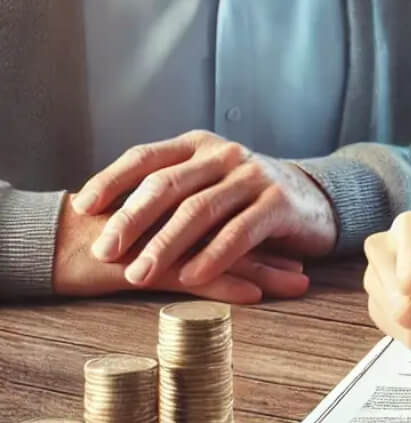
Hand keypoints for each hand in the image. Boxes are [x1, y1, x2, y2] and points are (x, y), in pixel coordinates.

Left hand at [72, 131, 337, 289]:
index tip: (83, 209)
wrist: (316, 199)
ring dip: (165, 245)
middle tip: (104, 251)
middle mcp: (225, 154)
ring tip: (138, 274)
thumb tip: (103, 218)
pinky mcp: (279, 204)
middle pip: (168, 184)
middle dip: (131, 220)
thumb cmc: (247, 199)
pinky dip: (212, 256)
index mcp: (199, 145)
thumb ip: (170, 191)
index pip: (147, 157)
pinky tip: (190, 277)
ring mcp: (254, 177)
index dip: (112, 180)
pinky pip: (239, 231)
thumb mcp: (208, 183)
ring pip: (200, 209)